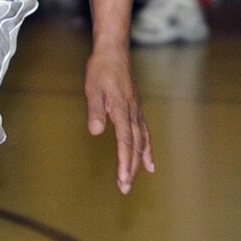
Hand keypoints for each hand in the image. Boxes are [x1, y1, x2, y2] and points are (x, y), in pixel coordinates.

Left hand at [84, 49, 155, 192]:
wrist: (113, 52)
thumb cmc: (101, 69)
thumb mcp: (93, 88)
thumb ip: (95, 110)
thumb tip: (95, 131)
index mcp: (122, 109)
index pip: (125, 141)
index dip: (124, 161)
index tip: (123, 179)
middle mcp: (132, 113)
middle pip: (134, 145)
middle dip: (130, 168)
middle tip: (125, 188)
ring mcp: (136, 111)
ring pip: (141, 141)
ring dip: (138, 161)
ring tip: (137, 178)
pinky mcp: (136, 109)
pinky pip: (144, 133)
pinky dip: (146, 148)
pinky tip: (147, 160)